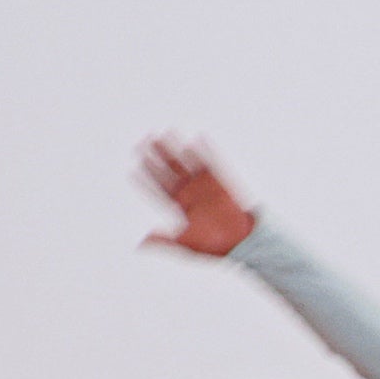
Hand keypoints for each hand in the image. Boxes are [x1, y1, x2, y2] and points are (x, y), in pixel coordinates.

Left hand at [137, 137, 255, 257]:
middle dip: (158, 155)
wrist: (243, 243)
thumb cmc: (216, 246)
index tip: (136, 162)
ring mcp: (206, 187)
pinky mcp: (222, 183)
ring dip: (176, 149)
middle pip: (170, 170)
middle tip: (145, 140)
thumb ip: (164, 240)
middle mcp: (192, 193)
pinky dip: (208, 152)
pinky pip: (214, 164)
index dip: (148, 175)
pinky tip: (199, 138)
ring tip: (164, 133)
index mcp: (182, 206)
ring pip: (188, 163)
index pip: (161, 186)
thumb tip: (141, 244)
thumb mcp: (186, 244)